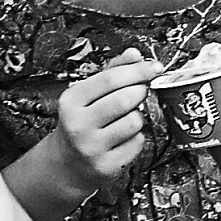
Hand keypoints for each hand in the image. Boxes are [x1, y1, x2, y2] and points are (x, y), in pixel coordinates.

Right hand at [49, 47, 162, 196]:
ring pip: (135, 121)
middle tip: (141, 91)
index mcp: (71, 101)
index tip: (154, 67)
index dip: (137, 70)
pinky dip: (137, 137)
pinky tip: (123, 137)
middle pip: (124, 99)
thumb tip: (134, 54)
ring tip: (126, 118)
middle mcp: (78, 124)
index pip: (110, 79)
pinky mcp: (106, 165)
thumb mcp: (88, 94)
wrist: (66, 163)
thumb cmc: (82, 122)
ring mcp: (91, 147)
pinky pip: (137, 143)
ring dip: (138, 116)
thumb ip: (111, 71)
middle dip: (140, 91)